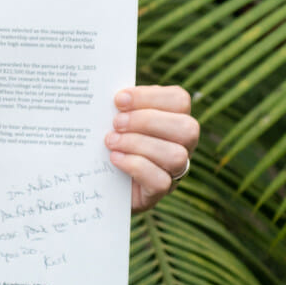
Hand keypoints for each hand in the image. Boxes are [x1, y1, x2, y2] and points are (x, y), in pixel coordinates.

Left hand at [104, 85, 198, 212]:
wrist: (99, 176)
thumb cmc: (111, 136)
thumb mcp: (116, 117)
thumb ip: (120, 105)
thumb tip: (106, 93)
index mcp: (174, 117)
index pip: (179, 99)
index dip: (150, 97)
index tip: (118, 100)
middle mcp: (183, 144)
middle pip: (186, 128)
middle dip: (147, 121)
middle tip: (116, 123)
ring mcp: (175, 170)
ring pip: (176, 156)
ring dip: (137, 144)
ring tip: (110, 141)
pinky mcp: (159, 191)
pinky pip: (160, 181)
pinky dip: (134, 166)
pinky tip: (114, 159)